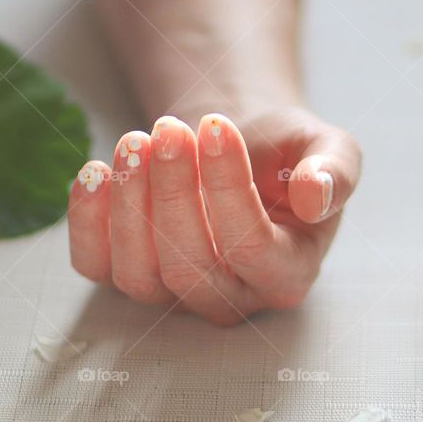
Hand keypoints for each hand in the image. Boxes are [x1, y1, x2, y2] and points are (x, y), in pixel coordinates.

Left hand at [68, 107, 361, 324]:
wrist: (238, 145)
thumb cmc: (285, 153)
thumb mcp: (328, 148)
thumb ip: (336, 171)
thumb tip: (316, 196)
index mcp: (287, 273)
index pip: (252, 248)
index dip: (228, 188)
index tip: (216, 124)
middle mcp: (231, 296)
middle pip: (191, 268)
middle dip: (172, 192)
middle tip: (168, 128)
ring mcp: (175, 292)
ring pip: (140, 275)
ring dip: (130, 202)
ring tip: (135, 141)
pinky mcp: (129, 273)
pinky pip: (96, 266)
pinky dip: (86, 221)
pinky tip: (95, 171)